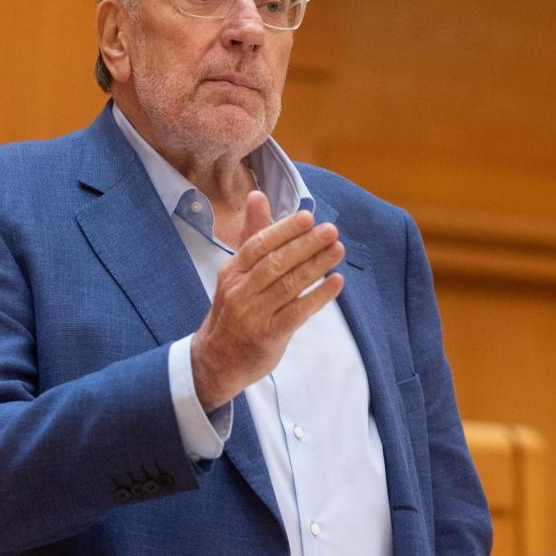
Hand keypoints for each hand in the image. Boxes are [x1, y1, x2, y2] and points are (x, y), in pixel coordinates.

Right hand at [191, 191, 344, 409]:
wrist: (218, 360)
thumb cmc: (234, 310)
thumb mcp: (236, 273)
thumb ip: (251, 235)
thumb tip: (257, 195)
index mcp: (232, 271)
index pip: (258, 245)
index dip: (283, 230)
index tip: (308, 217)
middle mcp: (240, 291)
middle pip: (276, 263)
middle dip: (305, 245)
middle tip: (331, 230)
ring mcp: (253, 314)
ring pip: (289, 285)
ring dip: (316, 266)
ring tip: (338, 250)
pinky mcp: (269, 335)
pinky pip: (297, 312)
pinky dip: (318, 296)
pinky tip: (336, 282)